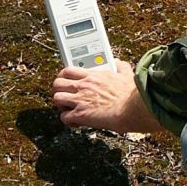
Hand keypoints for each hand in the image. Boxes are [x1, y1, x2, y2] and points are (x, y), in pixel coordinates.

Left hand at [51, 60, 165, 133]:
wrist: (130, 108)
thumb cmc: (130, 94)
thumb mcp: (126, 75)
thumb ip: (121, 67)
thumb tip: (119, 63)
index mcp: (92, 76)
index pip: (68, 70)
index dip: (63, 76)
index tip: (67, 81)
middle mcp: (83, 86)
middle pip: (57, 83)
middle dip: (58, 90)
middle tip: (64, 94)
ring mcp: (80, 100)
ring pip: (57, 98)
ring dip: (61, 104)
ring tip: (68, 108)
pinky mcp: (80, 115)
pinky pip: (64, 117)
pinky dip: (67, 120)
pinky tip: (74, 122)